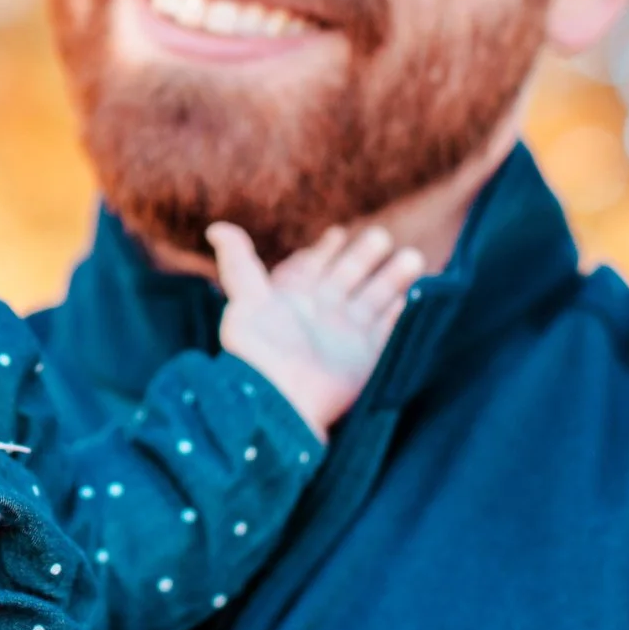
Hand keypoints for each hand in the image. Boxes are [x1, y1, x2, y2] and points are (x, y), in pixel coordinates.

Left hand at [209, 221, 424, 434]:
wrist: (280, 400)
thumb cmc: (258, 350)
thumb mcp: (245, 299)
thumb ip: (238, 262)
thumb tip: (215, 229)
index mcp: (294, 299)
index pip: (313, 268)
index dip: (325, 251)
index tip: (339, 234)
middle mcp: (322, 314)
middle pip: (349, 278)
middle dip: (365, 257)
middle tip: (381, 237)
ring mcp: (346, 336)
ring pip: (375, 299)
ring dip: (392, 279)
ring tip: (412, 258)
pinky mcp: (368, 358)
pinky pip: (390, 330)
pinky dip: (402, 314)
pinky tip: (413, 298)